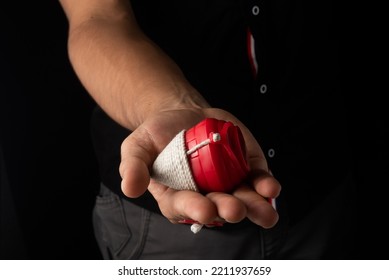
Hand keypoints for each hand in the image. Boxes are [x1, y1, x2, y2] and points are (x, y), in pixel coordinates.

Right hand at [119, 108, 280, 227]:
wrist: (183, 116)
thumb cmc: (157, 134)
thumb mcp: (137, 146)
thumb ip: (133, 166)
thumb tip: (131, 188)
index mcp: (177, 196)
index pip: (185, 207)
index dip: (195, 209)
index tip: (205, 210)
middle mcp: (205, 196)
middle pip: (218, 207)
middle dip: (228, 209)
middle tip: (235, 209)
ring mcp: (228, 184)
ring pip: (244, 200)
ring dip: (255, 206)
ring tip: (265, 212)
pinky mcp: (245, 169)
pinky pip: (258, 180)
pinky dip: (265, 184)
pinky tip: (270, 187)